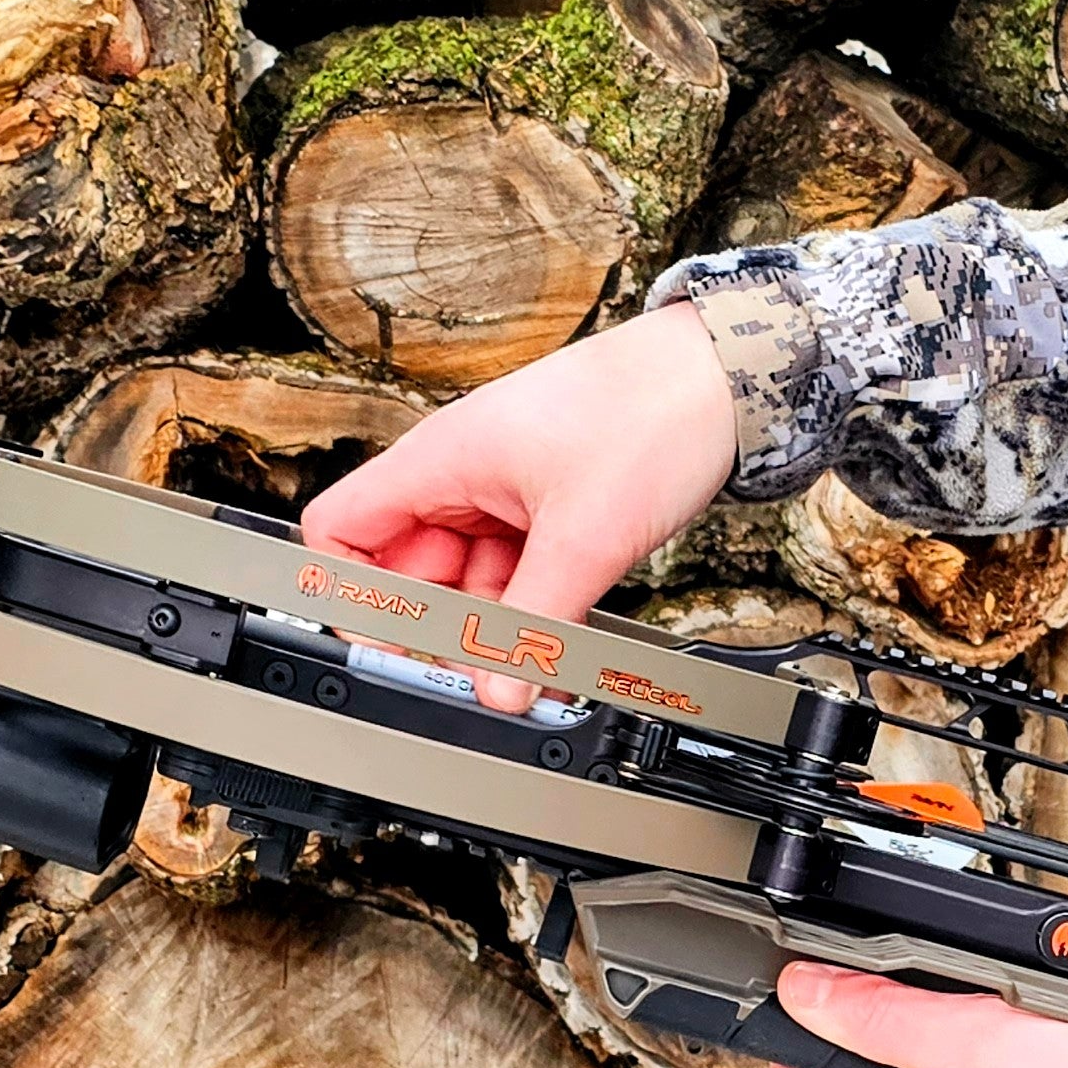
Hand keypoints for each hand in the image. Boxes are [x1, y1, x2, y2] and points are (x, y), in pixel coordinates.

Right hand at [302, 304, 740, 707]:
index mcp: (441, 458)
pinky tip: (558, 633)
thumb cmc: (652, 412)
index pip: (340, 529)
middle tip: (475, 672)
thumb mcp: (586, 536)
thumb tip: (499, 689)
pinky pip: (513, 570)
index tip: (389, 648)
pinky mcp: (545, 507)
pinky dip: (529, 605)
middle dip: (436, 626)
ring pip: (467, 578)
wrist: (726, 378)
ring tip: (530, 662)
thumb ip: (535, 624)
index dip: (350, 596)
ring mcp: (502, 490)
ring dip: (491, 623)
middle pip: (406, 567)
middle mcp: (460, 472)